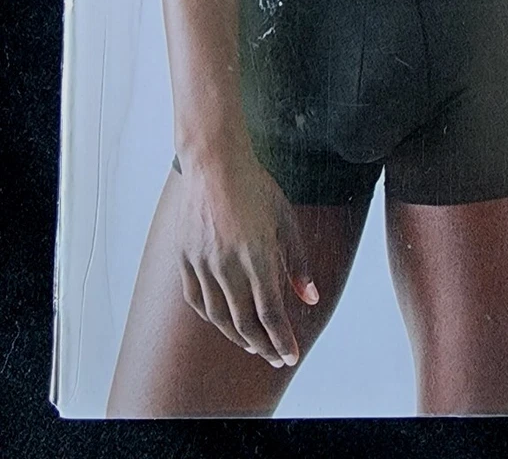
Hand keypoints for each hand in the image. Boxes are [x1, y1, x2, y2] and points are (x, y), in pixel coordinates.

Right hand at [175, 148, 319, 367]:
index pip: (270, 312)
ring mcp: (203, 262)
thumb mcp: (286, 220)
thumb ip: (297, 262)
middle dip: (263, 344)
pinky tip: (224, 322)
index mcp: (257, 254)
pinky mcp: (185, 257)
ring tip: (254, 345)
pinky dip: (212, 317)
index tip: (291, 354)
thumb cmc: (255, 187)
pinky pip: (197, 299)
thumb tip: (310, 298)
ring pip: (219, 316)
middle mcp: (227, 264)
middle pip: (245, 321)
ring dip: (238, 337)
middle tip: (275, 356)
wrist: (214, 163)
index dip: (282, 338)